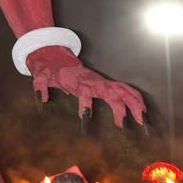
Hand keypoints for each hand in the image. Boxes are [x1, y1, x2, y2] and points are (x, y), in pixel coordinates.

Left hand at [27, 45, 145, 126]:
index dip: (86, 107)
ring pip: (124, 90)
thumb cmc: (51, 70)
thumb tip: (41, 99)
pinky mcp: (106, 83)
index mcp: (78, 81)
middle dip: (123, 107)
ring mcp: (102, 81)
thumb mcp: (41, 76)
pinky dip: (135, 97)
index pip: (84, 94)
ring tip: (143, 120)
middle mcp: (94, 81)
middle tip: (128, 124)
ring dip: (135, 103)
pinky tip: (142, 109)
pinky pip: (125, 89)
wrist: (58, 58)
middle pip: (113, 92)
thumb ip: (40, 86)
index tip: (85, 121)